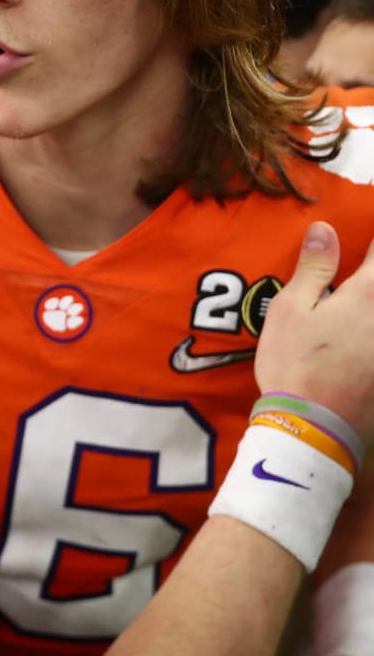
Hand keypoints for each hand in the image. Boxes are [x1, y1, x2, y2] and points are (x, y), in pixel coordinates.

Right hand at [256, 222, 373, 441]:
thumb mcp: (290, 311)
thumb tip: (325, 227)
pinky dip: (373, 340)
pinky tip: (363, 344)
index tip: (367, 228)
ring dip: (371, 310)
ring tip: (359, 314)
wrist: (314, 428)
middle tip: (359, 285)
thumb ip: (313, 268)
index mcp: (369, 293)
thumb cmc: (295, 363)